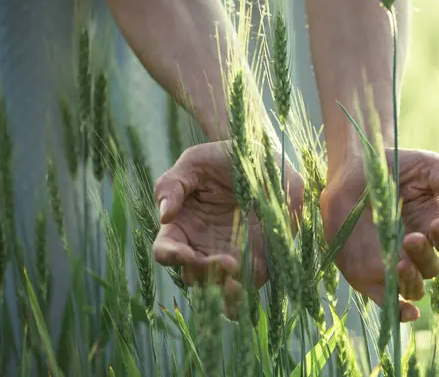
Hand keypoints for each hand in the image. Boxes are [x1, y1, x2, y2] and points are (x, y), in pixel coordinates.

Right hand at [151, 140, 303, 316]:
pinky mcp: (257, 260)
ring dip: (226, 294)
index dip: (172, 257)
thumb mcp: (194, 162)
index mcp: (180, 227)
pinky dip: (247, 293)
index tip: (186, 253)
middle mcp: (202, 248)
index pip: (166, 252)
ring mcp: (229, 256)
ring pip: (220, 291)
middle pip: (194, 276)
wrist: (260, 157)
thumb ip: (172, 184)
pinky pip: (250, 285)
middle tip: (226, 262)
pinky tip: (252, 282)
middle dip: (207, 274)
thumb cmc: (221, 158)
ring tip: (236, 284)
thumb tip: (164, 215)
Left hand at [320, 149, 438, 320]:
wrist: (355, 167)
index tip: (438, 225)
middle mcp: (415, 249)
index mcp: (433, 226)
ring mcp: (391, 263)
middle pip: (431, 267)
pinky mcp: (367, 273)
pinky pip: (386, 299)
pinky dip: (398, 310)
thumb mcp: (427, 165)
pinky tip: (406, 311)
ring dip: (412, 282)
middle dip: (424, 256)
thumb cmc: (395, 164)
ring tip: (402, 265)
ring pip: (412, 287)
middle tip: (411, 238)